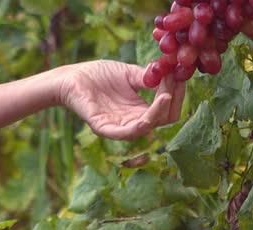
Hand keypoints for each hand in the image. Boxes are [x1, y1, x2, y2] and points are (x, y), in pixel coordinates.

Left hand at [58, 60, 185, 140]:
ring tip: (165, 95)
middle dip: (172, 101)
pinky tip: (150, 113)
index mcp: (140, 110)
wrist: (72, 77)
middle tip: (174, 81)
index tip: (179, 76)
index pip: (167, 110)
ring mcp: (118, 127)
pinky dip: (141, 125)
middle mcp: (132, 121)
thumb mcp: (129, 74)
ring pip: (147, 127)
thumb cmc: (98, 75)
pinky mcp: (104, 128)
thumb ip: (148, 77)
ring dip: (159, 113)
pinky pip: (126, 133)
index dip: (176, 95)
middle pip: (163, 120)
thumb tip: (172, 73)